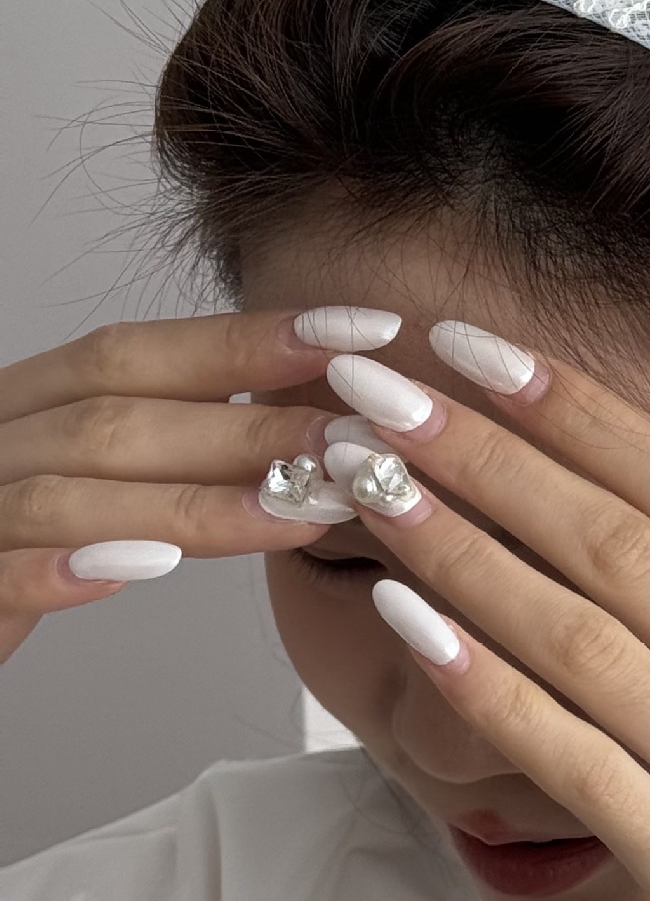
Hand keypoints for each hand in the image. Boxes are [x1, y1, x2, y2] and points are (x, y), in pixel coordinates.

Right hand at [0, 309, 388, 661]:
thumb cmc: (9, 553)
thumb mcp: (91, 489)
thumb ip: (166, 455)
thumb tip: (305, 434)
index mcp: (22, 406)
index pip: (139, 353)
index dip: (250, 338)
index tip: (363, 330)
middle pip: (118, 416)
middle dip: (249, 426)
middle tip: (363, 440)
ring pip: (71, 492)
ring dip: (195, 502)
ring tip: (302, 511)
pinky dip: (65, 568)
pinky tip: (142, 570)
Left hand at [332, 342, 649, 900]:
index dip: (578, 411)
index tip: (482, 351)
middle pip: (623, 542)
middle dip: (492, 452)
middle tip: (384, 388)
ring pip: (583, 637)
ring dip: (464, 549)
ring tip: (369, 480)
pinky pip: (576, 765)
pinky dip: (488, 688)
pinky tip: (407, 625)